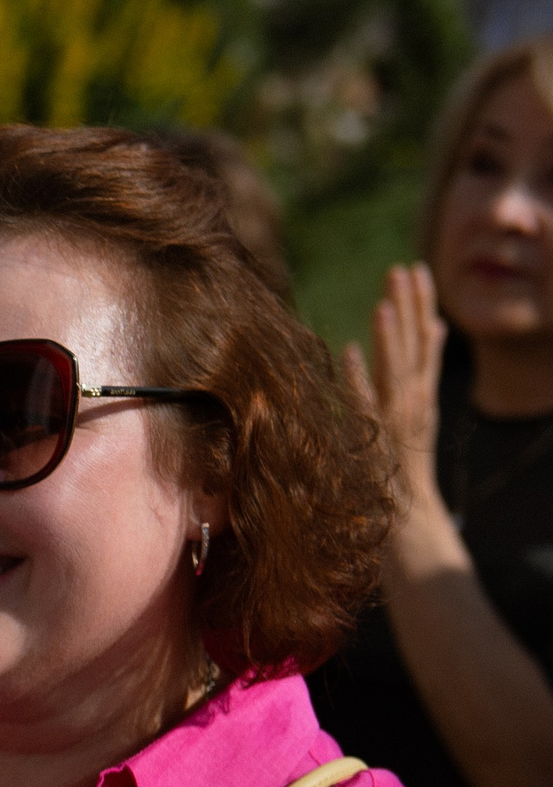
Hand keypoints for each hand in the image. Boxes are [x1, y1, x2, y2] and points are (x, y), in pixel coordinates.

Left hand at [344, 263, 446, 514]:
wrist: (411, 517)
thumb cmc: (408, 463)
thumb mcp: (422, 408)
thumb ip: (426, 366)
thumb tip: (436, 325)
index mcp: (422, 392)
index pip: (426, 340)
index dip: (422, 304)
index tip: (418, 269)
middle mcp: (414, 402)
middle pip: (414, 347)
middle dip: (410, 307)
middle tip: (402, 269)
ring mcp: (396, 421)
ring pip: (396, 371)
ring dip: (391, 337)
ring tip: (384, 301)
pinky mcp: (375, 441)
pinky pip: (364, 406)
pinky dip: (358, 379)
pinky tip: (350, 353)